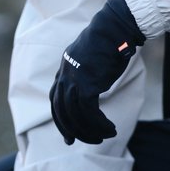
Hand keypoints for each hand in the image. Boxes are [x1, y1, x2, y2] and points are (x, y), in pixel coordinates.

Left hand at [50, 0, 144, 143]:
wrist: (115, 28)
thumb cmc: (110, 42)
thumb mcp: (91, 59)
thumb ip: (87, 73)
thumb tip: (93, 85)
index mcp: (63, 69)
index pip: (55, 100)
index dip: (61, 120)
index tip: (68, 136)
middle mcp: (64, 76)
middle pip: (62, 112)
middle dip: (72, 130)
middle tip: (84, 141)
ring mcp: (74, 81)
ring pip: (77, 116)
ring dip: (91, 130)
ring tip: (106, 135)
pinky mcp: (87, 85)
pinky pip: (90, 113)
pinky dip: (100, 124)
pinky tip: (110, 128)